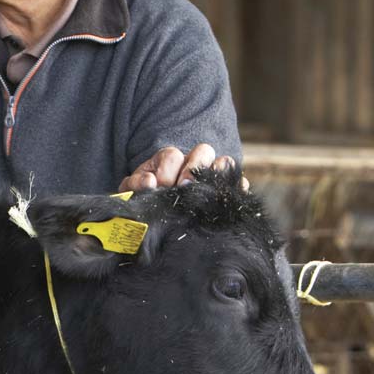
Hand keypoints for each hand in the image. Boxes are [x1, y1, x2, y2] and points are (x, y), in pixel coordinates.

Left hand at [118, 144, 248, 191]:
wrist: (157, 221)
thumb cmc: (146, 200)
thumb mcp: (134, 191)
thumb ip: (136, 185)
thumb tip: (149, 182)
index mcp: (168, 161)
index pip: (172, 155)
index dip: (167, 169)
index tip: (160, 185)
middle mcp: (192, 163)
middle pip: (204, 151)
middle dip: (194, 168)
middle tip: (184, 186)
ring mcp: (211, 175)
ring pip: (224, 162)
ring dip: (217, 173)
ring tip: (208, 191)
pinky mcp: (226, 191)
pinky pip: (239, 183)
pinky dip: (238, 187)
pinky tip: (230, 198)